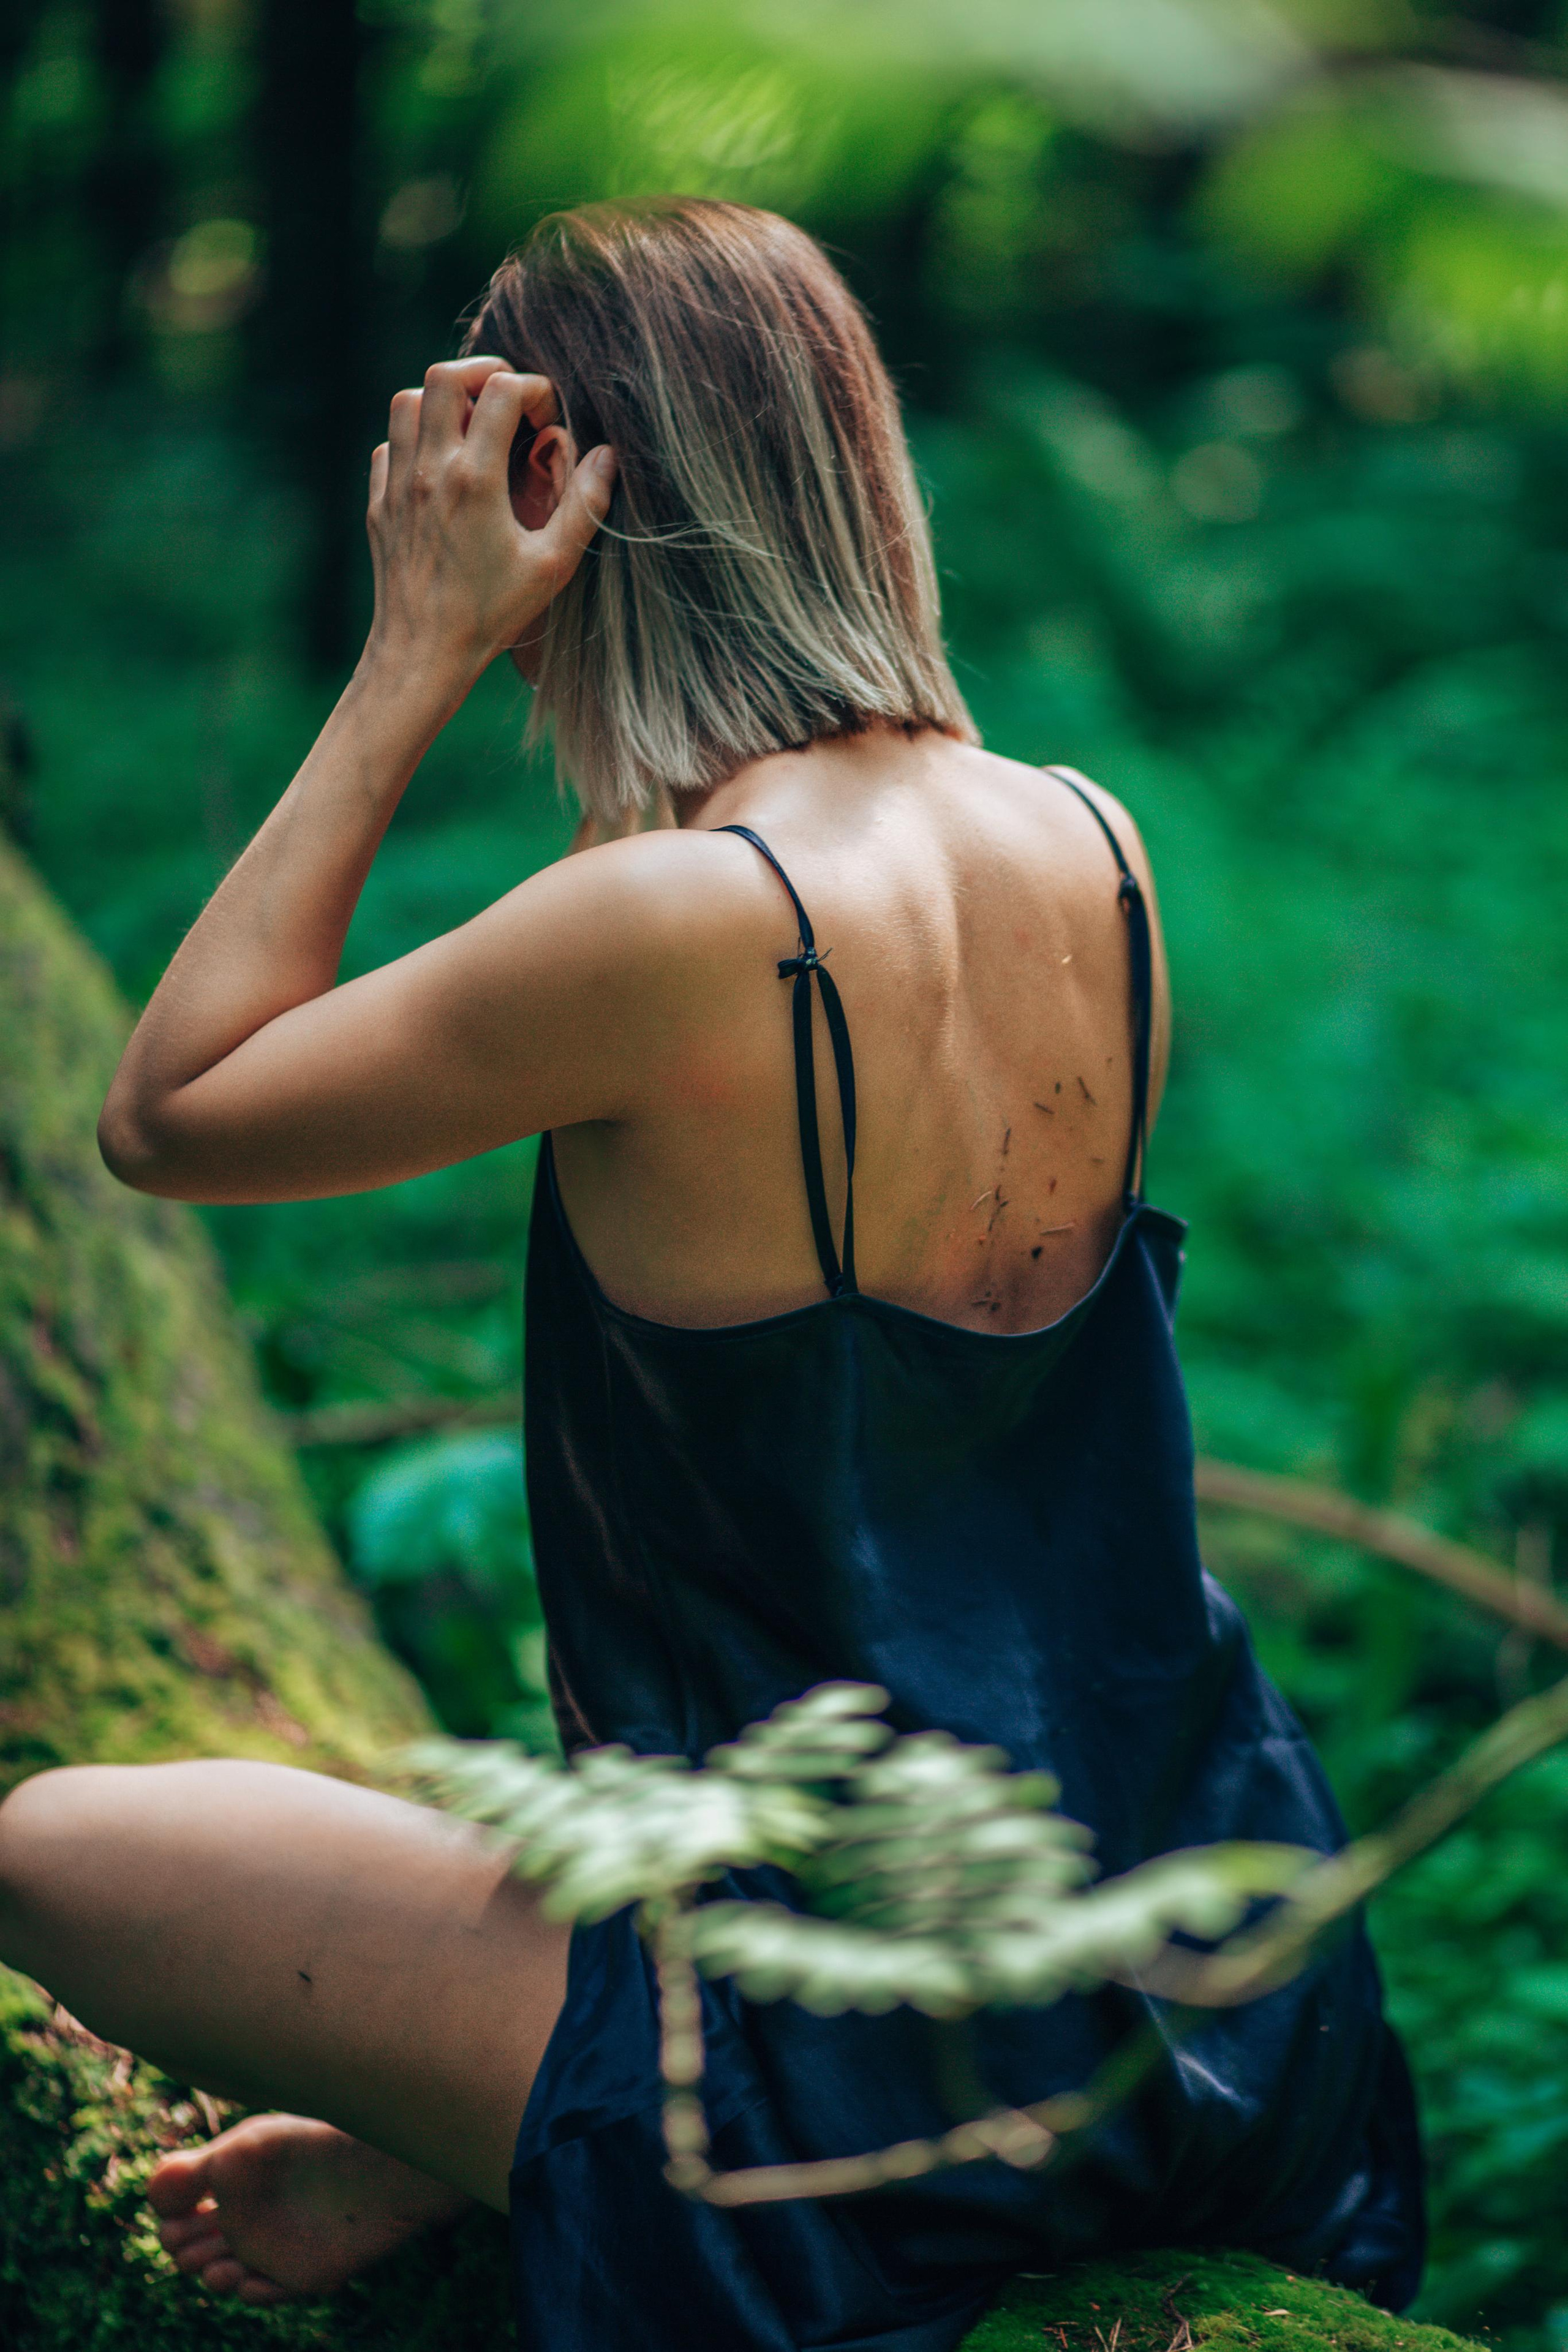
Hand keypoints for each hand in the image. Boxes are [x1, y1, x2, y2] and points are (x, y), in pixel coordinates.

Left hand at [364, 356, 616, 689]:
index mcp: (475, 479)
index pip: (501, 391)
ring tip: (473, 423)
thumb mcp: (552, 566)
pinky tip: (441, 464)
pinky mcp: (380, 503)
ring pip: (407, 401)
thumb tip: (608, 456)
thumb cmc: (490, 615)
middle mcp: (430, 470)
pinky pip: (390, 444)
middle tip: (508, 397)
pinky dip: (415, 437)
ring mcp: (398, 484)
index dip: (533, 389)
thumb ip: (584, 507)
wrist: (421, 654)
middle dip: (482, 373)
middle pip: (444, 376)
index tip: (548, 417)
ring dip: (443, 399)